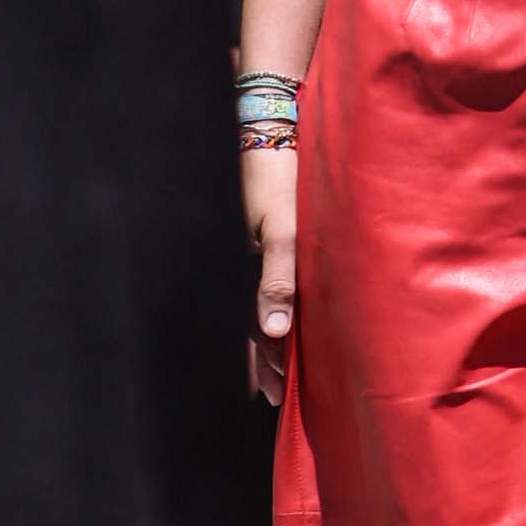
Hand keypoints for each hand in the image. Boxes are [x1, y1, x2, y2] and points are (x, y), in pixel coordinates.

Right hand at [244, 147, 297, 407]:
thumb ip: (278, 280)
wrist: (270, 130)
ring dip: (266, 338)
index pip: (253, 331)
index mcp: (245, 270)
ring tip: (275, 369)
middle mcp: (244, 265)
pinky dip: (267, 306)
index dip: (263, 363)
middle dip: (262, 360)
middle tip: (271, 395)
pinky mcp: (260, 234)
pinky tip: (277, 316)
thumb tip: (274, 332)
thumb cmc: (278, 179)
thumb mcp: (281, 231)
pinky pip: (260, 280)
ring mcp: (250, 251)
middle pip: (250, 324)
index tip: (270, 395)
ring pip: (254, 306)